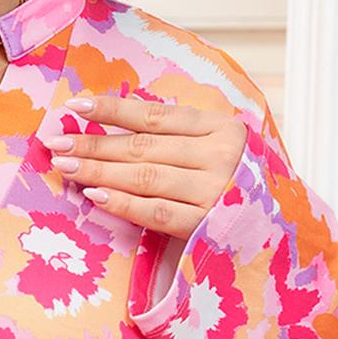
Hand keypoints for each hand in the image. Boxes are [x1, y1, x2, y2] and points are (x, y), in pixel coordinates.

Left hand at [50, 93, 247, 238]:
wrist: (281, 232)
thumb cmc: (238, 185)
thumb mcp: (218, 149)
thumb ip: (179, 136)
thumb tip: (115, 125)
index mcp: (221, 128)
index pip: (155, 116)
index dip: (113, 110)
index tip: (75, 107)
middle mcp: (220, 156)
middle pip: (144, 146)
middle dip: (94, 143)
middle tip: (56, 142)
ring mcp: (215, 191)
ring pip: (145, 176)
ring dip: (100, 171)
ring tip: (66, 166)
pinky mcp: (206, 225)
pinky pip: (156, 212)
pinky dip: (123, 204)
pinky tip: (94, 196)